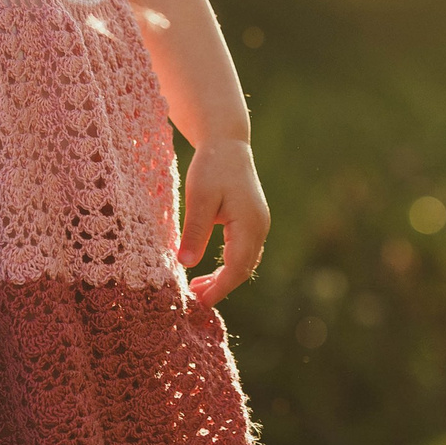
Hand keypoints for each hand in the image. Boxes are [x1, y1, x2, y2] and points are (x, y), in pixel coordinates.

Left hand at [178, 138, 269, 305]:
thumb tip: (186, 264)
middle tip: (194, 298)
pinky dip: (228, 264)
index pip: (237, 269)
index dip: (218, 289)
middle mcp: (260, 227)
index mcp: (249, 224)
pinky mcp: (252, 220)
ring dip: (224, 277)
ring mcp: (259, 223)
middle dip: (220, 287)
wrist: (227, 142)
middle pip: (243, 269)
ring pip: (245, 262)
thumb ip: (194, 232)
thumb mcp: (198, 199)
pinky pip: (244, 251)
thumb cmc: (212, 167)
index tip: (198, 302)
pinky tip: (210, 269)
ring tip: (197, 287)